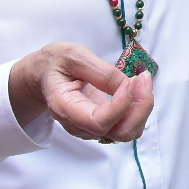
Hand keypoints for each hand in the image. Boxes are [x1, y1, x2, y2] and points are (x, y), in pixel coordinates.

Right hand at [7, 41, 153, 141]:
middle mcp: (79, 125)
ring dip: (142, 108)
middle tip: (143, 78)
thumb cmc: (56, 63)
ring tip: (141, 80)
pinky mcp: (104, 125)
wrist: (45, 75)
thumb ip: (101, 72)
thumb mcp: (74, 55)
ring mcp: (92, 129)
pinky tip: (137, 88)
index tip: (131, 81)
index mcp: (65, 108)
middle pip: (120, 133)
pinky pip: (129, 125)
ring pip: (128, 132)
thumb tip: (128, 86)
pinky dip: (139, 109)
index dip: (121, 105)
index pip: (99, 122)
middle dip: (140, 107)